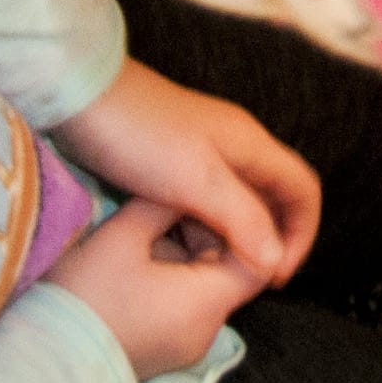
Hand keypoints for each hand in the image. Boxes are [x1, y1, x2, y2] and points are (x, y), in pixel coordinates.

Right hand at [46, 193, 264, 376]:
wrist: (40, 366)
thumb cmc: (84, 297)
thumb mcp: (122, 236)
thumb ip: (164, 203)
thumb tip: (187, 185)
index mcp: (207, 303)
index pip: (259, 259)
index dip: (243, 222)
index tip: (210, 196)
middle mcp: (207, 331)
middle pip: (229, 272)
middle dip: (205, 233)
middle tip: (170, 204)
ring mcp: (185, 347)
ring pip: (203, 287)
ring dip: (183, 254)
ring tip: (145, 227)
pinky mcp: (163, 352)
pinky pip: (183, 307)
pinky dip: (170, 279)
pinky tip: (135, 258)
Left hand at [51, 64, 319, 285]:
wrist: (79, 98)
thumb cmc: (140, 136)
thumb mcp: (196, 181)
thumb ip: (242, 218)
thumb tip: (275, 261)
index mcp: (250, 145)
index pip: (302, 190)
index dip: (301, 235)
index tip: (276, 277)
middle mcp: (234, 148)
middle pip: (270, 202)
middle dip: (262, 243)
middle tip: (239, 284)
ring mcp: (201, 156)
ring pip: (233, 207)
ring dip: (226, 241)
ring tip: (202, 273)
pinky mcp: (171, 165)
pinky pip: (201, 206)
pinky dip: (198, 231)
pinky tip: (175, 251)